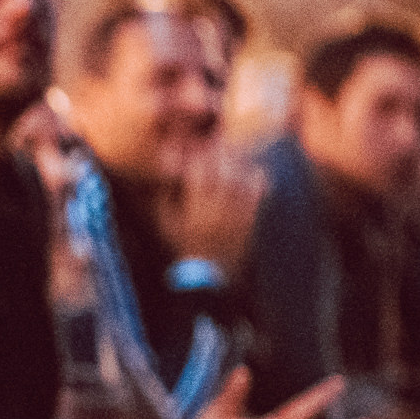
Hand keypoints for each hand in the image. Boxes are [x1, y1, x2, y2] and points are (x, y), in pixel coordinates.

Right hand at [155, 145, 264, 271]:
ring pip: (242, 177)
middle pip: (223, 170)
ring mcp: (237, 213)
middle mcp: (218, 208)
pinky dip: (256, 178)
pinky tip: (251, 171)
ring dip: (238, 162)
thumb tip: (161, 174)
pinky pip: (258, 192)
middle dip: (219, 154)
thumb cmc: (181, 246)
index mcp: (195, 208)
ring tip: (232, 154)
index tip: (193, 148)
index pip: (198, 172)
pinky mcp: (250, 218)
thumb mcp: (165, 224)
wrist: (208, 274)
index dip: (196, 156)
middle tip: (216, 144)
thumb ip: (162, 198)